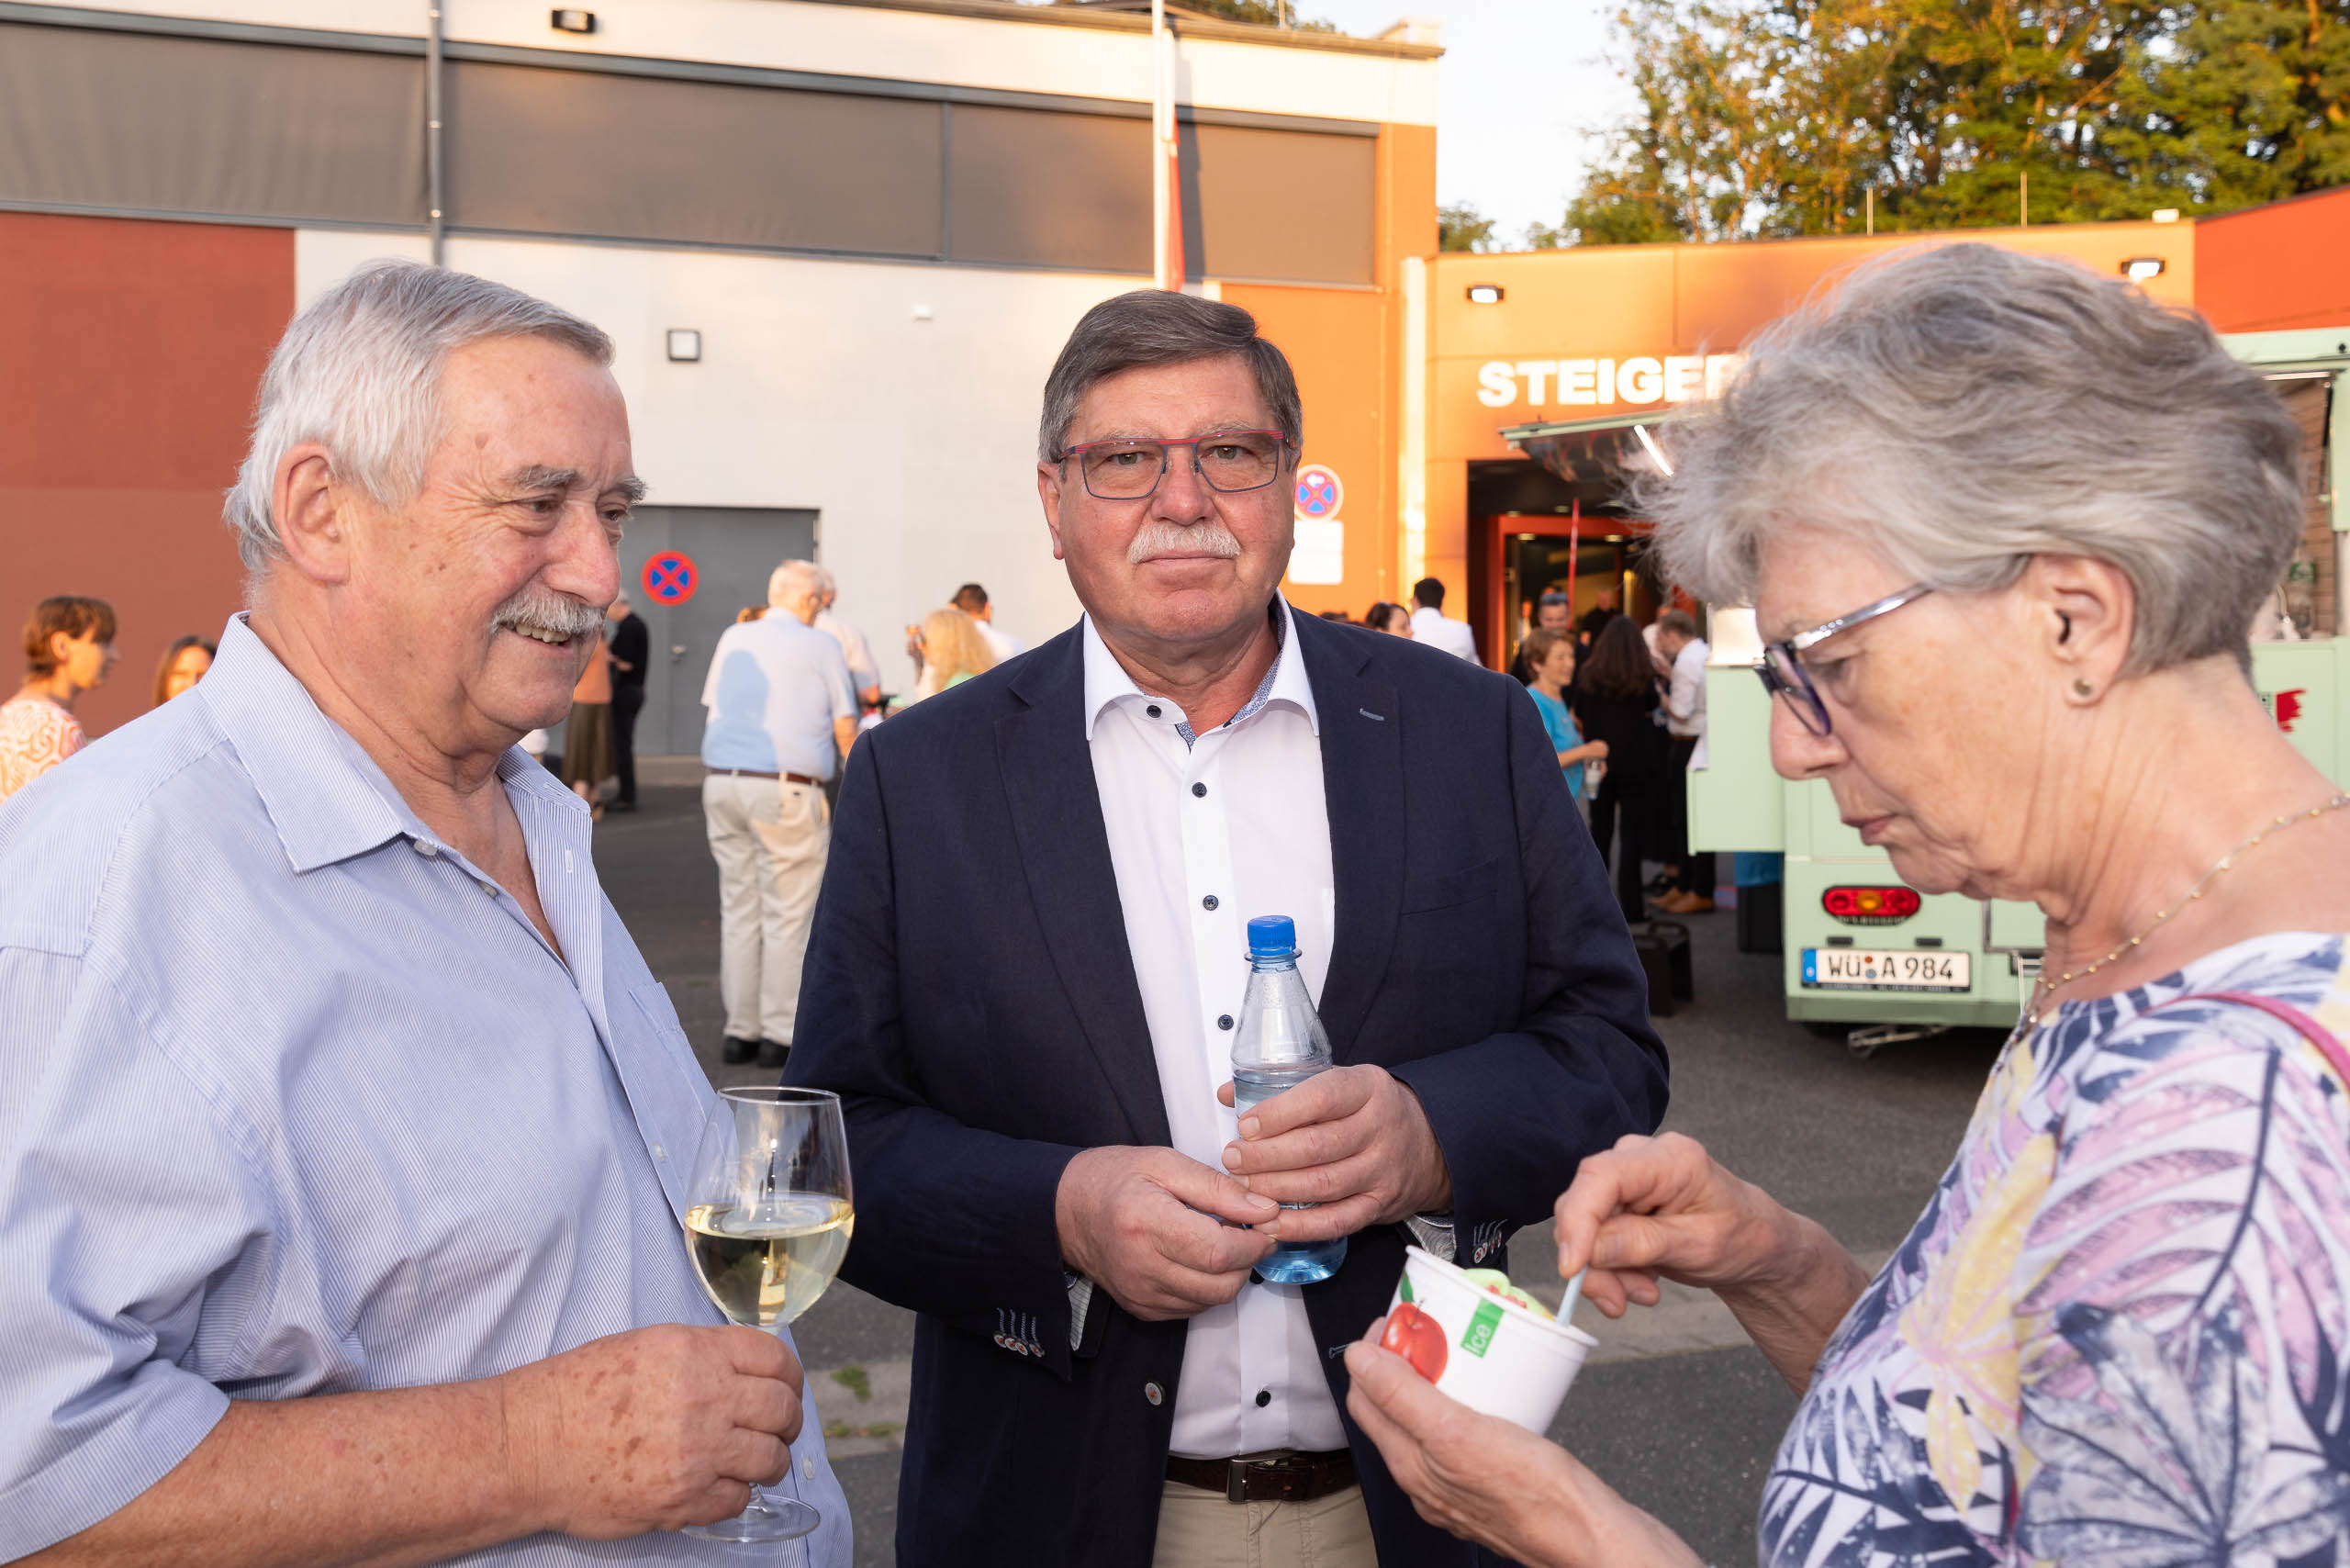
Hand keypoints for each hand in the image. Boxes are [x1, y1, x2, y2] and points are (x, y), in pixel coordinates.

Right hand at [500, 1323, 804, 1538]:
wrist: (529, 1446)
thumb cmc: (576, 1394)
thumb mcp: (645, 1347)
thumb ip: (701, 1356)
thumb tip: (745, 1373)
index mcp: (696, 1352)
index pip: (776, 1360)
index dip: (789, 1378)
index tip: (786, 1390)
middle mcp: (705, 1397)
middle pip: (783, 1410)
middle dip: (787, 1422)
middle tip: (777, 1431)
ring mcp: (698, 1450)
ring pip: (770, 1458)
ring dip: (767, 1462)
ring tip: (751, 1464)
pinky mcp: (684, 1498)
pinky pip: (737, 1498)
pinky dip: (733, 1495)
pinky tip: (714, 1487)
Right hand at [1055, 1145, 1278, 1320]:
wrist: (1066, 1211)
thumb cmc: (1115, 1179)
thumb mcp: (1166, 1164)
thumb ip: (1218, 1188)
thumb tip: (1265, 1210)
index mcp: (1147, 1223)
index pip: (1218, 1251)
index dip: (1253, 1241)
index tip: (1266, 1222)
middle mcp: (1142, 1267)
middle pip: (1221, 1283)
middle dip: (1249, 1259)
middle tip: (1251, 1231)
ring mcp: (1140, 1293)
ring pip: (1212, 1300)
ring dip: (1231, 1275)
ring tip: (1225, 1242)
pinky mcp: (1141, 1308)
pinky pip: (1193, 1308)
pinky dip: (1208, 1286)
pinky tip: (1201, 1259)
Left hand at [1216, 1064, 1450, 1242]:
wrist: (1427, 1144)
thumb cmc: (1368, 1110)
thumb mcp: (1340, 1083)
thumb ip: (1285, 1087)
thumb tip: (1228, 1094)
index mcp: (1368, 1088)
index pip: (1322, 1098)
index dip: (1280, 1113)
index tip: (1246, 1125)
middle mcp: (1380, 1127)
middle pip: (1318, 1146)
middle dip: (1267, 1156)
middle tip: (1234, 1160)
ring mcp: (1383, 1169)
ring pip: (1324, 1184)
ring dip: (1277, 1189)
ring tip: (1243, 1187)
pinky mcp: (1380, 1204)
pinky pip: (1337, 1220)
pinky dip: (1300, 1226)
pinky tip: (1270, 1223)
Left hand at [1344, 1331, 1700, 1567]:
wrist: (1591, 1537)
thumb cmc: (1536, 1496)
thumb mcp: (1457, 1433)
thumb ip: (1403, 1397)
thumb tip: (1360, 1360)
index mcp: (1410, 1466)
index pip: (1366, 1399)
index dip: (1373, 1353)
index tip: (1396, 1322)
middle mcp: (1427, 1480)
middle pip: (1396, 1408)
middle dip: (1403, 1362)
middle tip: (1429, 1331)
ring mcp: (1459, 1484)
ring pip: (1431, 1422)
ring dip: (1435, 1381)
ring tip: (1458, 1353)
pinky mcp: (1492, 1483)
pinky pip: (1467, 1436)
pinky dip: (1468, 1405)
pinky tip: (1490, 1393)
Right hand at [1553, 1132, 1794, 1316]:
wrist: (1754, 1245)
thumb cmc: (1741, 1237)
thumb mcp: (1700, 1247)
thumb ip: (1644, 1244)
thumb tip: (1589, 1251)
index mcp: (1670, 1159)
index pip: (1601, 1176)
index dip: (1578, 1220)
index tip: (1573, 1268)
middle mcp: (1639, 1159)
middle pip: (1585, 1204)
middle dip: (1595, 1261)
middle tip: (1618, 1302)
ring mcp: (1626, 1180)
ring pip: (1584, 1227)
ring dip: (1606, 1272)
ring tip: (1645, 1292)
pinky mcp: (1618, 1203)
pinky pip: (1593, 1238)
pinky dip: (1610, 1269)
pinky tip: (1641, 1282)